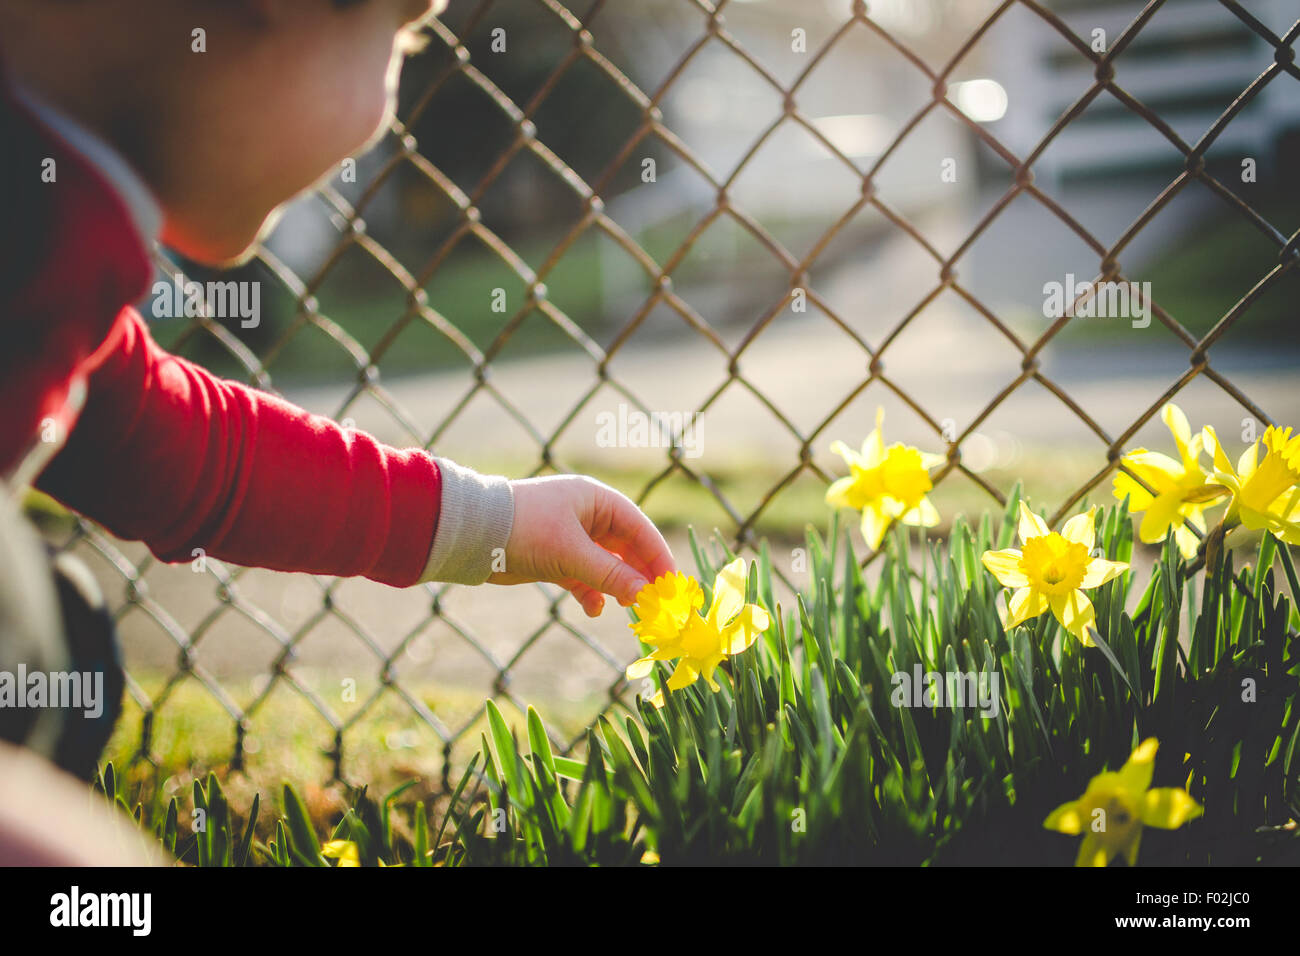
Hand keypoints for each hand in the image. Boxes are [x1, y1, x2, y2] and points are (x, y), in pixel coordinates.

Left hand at [487, 475, 674, 616]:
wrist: (472, 534)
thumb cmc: (525, 529)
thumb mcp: (571, 553)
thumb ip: (610, 575)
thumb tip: (645, 595)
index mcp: (596, 500)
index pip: (639, 527)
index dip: (657, 555)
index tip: (671, 584)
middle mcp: (587, 516)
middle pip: (626, 548)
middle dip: (639, 575)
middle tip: (655, 603)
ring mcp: (572, 537)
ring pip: (606, 565)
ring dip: (617, 586)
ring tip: (628, 608)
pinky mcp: (556, 558)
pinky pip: (584, 577)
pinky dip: (591, 593)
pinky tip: (594, 609)